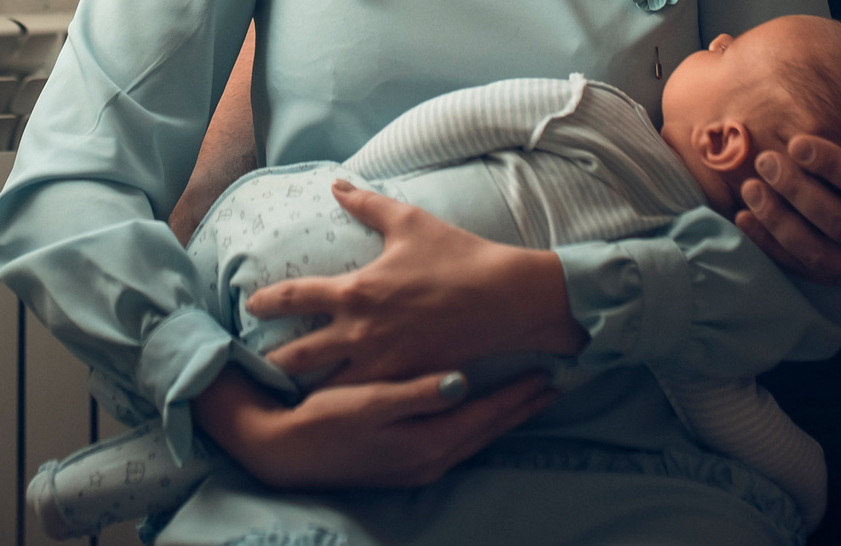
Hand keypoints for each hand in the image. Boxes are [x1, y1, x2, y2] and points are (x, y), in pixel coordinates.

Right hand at [191, 365, 556, 489]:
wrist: (288, 455)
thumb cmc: (326, 421)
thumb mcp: (371, 403)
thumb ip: (418, 394)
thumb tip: (463, 382)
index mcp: (427, 443)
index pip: (486, 415)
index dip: (517, 395)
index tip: (547, 374)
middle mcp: (430, 460)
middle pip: (487, 430)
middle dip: (519, 407)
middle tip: (551, 384)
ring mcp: (419, 466)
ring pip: (474, 438)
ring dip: (500, 416)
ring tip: (525, 396)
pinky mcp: (405, 463)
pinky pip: (456, 440)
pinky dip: (475, 424)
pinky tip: (477, 411)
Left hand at [244, 182, 585, 385]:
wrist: (503, 298)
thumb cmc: (456, 255)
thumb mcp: (408, 222)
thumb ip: (366, 204)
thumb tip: (336, 185)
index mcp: (355, 291)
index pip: (295, 297)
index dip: (266, 302)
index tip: (250, 305)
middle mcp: (360, 332)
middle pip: (299, 356)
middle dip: (274, 364)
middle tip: (259, 367)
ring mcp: (382, 363)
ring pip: (329, 389)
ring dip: (309, 393)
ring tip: (293, 399)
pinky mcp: (407, 383)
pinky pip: (369, 401)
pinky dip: (352, 406)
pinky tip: (342, 413)